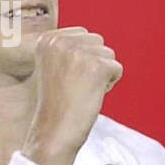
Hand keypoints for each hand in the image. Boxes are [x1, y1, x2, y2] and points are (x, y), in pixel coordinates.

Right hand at [22, 27, 122, 164]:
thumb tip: (92, 37)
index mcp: (47, 39)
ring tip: (83, 90)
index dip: (83, 59)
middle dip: (94, 64)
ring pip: (109, 54)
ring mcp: (78, 53)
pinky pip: (117, 69)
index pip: (83, 34)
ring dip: (102, 74)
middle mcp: (61, 42)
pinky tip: (91, 95)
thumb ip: (68, 47)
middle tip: (76, 85)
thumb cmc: (57, 103)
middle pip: (98, 41)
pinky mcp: (96, 67)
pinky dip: (110, 84)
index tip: (67, 77)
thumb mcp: (54, 65)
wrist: (54, 130)